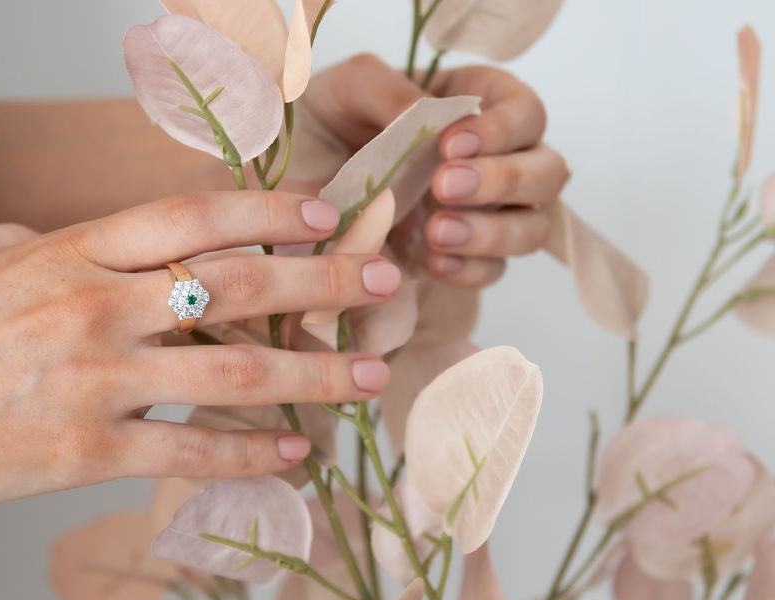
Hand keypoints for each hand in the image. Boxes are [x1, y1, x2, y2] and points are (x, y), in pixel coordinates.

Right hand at [0, 192, 400, 521]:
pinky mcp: (89, 451)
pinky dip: (253, 451)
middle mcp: (98, 304)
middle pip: (239, 282)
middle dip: (325, 279)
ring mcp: (98, 379)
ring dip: (313, 369)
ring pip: (235, 368)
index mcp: (71, 249)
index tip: (325, 214)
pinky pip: (194, 450)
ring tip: (367, 374)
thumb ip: (34, 242)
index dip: (271, 212)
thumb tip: (77, 242)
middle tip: (384, 282)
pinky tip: (296, 450)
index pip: (195, 216)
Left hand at [295, 54, 568, 286]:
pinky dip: (469, 270)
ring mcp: (487, 213)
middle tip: (443, 187)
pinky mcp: (463, 257)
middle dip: (501, 181)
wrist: (292, 181)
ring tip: (436, 232)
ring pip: (531, 228)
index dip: (500, 130)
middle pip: (547, 173)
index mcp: (480, 104)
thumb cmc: (327, 121)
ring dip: (491, 233)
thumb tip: (431, 122)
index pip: (525, 113)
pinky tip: (432, 262)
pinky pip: (492, 271)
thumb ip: (389, 93)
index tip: (449, 144)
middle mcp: (497, 160)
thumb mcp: (347, 89)